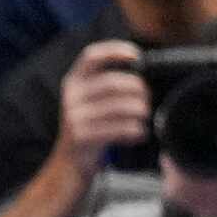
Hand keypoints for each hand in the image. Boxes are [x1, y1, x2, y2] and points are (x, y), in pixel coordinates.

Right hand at [55, 40, 152, 183]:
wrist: (68, 166)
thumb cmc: (89, 129)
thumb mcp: (90, 101)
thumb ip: (108, 84)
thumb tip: (143, 69)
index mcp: (73, 81)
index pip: (92, 55)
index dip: (115, 50)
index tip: (137, 55)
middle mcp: (71, 96)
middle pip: (113, 82)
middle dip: (138, 89)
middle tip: (148, 99)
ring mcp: (74, 117)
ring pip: (119, 106)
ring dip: (140, 111)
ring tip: (145, 117)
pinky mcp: (81, 137)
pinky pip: (118, 129)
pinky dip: (135, 130)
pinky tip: (139, 133)